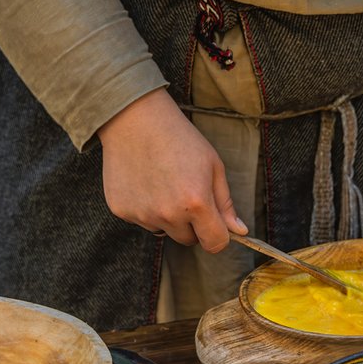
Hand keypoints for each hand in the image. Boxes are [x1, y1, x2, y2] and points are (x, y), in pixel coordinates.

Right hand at [97, 89, 246, 251]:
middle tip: (185, 192)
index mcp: (197, 203)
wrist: (135, 119)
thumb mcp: (213, 166)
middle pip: (188, 240)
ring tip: (163, 183)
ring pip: (164, 230)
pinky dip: (145, 208)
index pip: (215, 244)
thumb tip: (239, 232)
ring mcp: (143, 214)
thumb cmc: (180, 139)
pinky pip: (142, 221)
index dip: (218, 236)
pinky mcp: (122, 211)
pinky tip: (144, 181)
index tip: (214, 224)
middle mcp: (169, 214)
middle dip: (192, 225)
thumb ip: (226, 203)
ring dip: (167, 217)